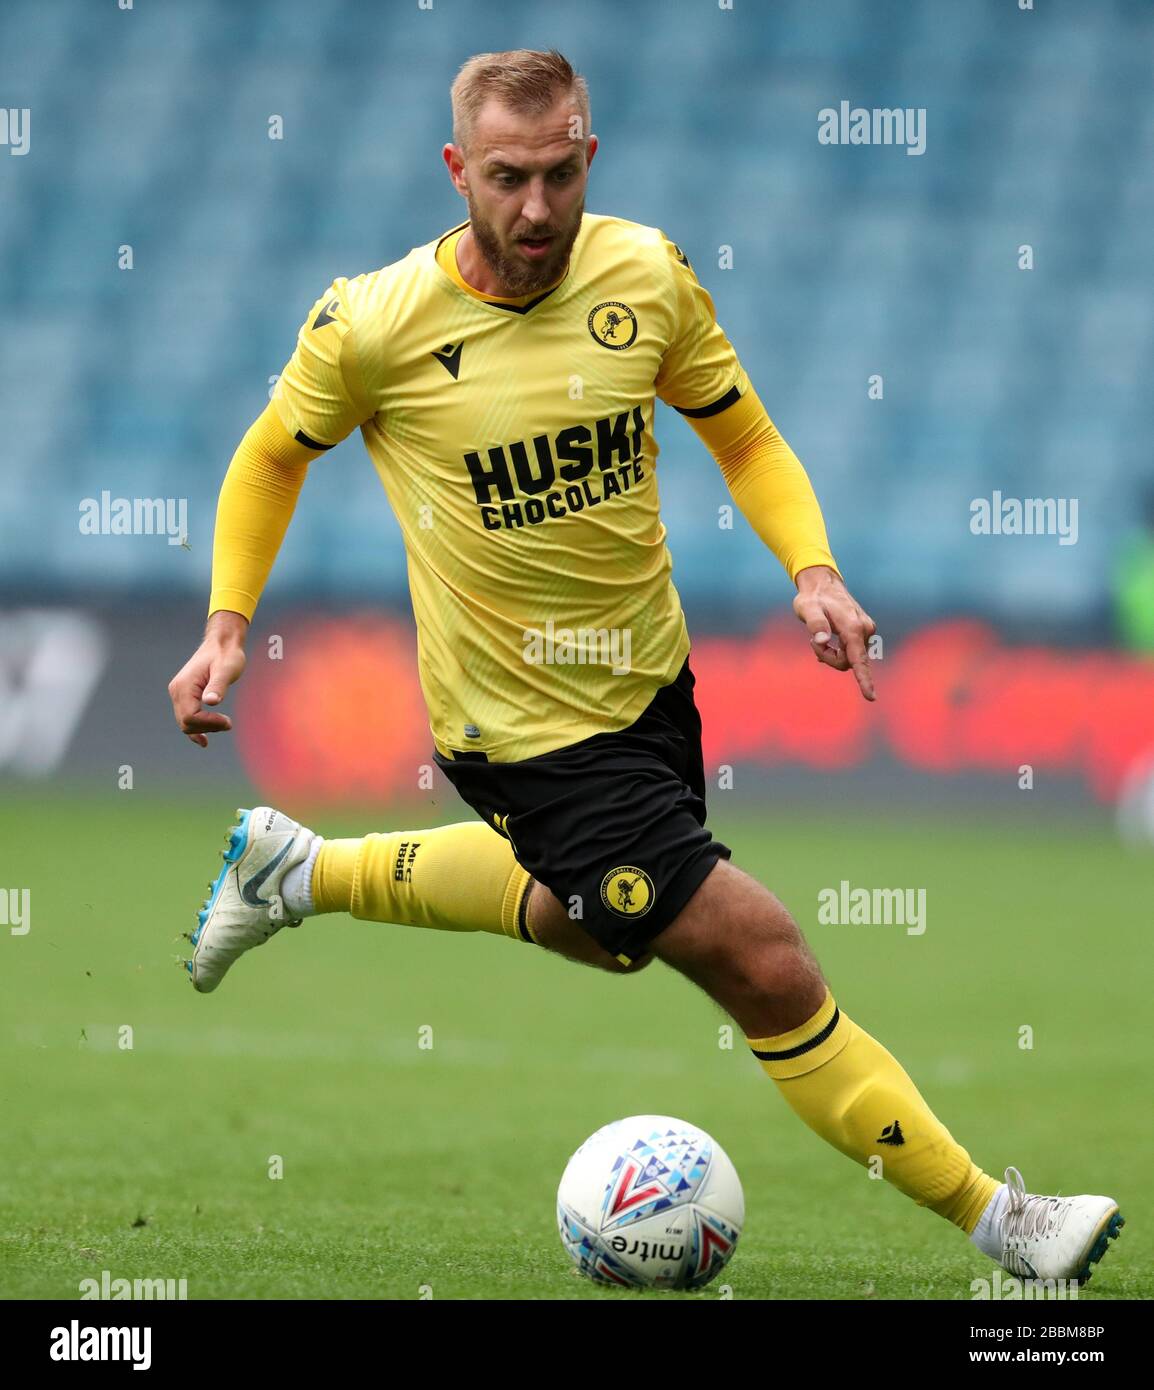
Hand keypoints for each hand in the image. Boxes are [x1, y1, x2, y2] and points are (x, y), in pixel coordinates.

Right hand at [168, 611, 248, 746]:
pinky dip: (195, 729)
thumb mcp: (226, 670)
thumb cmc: (226, 656)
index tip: (228, 722)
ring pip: (186, 723)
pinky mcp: (184, 696)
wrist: (221, 644)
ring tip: (225, 724)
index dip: (209, 723)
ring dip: (204, 728)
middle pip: (186, 723)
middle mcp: (177, 690)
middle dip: (208, 727)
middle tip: (229, 724)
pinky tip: (204, 740)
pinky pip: (186, 718)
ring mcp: (178, 693)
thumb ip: (218, 686)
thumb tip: (211, 702)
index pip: (191, 717)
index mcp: (184, 686)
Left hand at [792, 566, 876, 700]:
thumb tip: (821, 640)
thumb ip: (814, 624)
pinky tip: (827, 642)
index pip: (859, 659)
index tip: (870, 696)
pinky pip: (852, 653)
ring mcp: (867, 631)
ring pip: (850, 659)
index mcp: (853, 627)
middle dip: (829, 658)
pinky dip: (838, 651)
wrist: (824, 584)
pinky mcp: (864, 632)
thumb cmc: (813, 598)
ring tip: (818, 638)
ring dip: (833, 654)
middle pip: (849, 662)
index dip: (864, 679)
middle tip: (812, 642)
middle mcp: (865, 630)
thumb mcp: (807, 609)